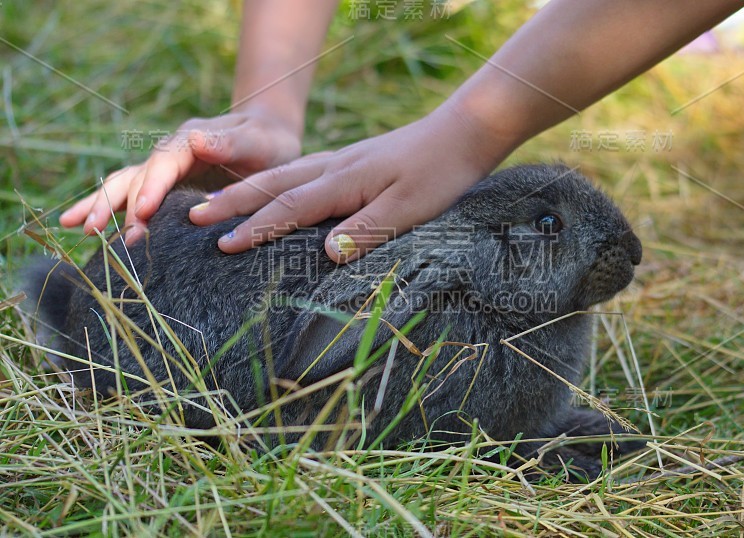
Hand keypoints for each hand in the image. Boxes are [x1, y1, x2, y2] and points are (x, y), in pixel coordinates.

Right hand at [59, 110, 300, 243]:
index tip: (142, 212)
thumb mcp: (257, 140)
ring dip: (101, 206)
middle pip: (135, 176)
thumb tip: (197, 140)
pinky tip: (83, 228)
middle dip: (114, 203)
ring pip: (124, 186)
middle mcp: (170, 154)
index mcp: (190, 141)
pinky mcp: (165, 188)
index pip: (164, 164)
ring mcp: (164, 172)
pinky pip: (132, 198)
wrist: (270, 138)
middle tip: (96, 230)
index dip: (151, 188)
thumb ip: (229, 143)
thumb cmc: (268, 141)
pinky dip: (108, 210)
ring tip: (75, 228)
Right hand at [188, 105, 503, 262]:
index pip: (290, 209)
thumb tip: (324, 254)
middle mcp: (334, 167)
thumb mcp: (409, 208)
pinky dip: (274, 184)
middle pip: (273, 186)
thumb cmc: (439, 173)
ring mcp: (340, 161)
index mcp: (344, 181)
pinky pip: (300, 173)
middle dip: (233, 204)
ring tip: (215, 204)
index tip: (223, 247)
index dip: (256, 229)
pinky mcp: (350, 162)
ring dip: (247, 191)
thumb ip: (367, 230)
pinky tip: (269, 190)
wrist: (462, 132)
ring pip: (283, 176)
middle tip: (195, 219)